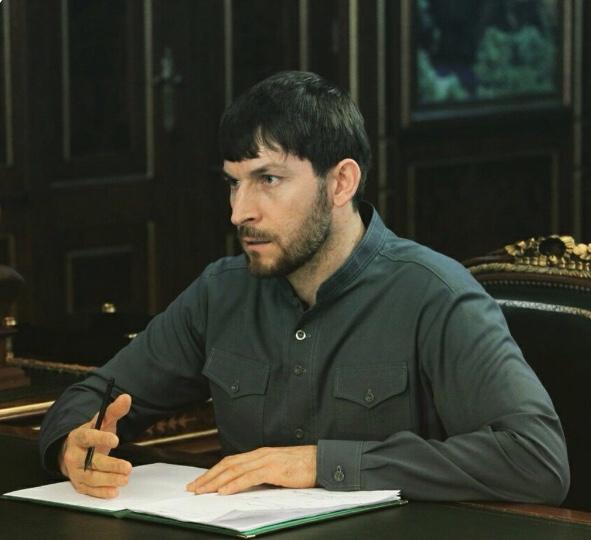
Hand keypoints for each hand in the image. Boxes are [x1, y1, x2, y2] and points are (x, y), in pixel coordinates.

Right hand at [59, 393, 132, 498]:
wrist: (74, 450)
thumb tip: (127, 397)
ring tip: (125, 479)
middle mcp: (73, 455)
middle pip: (90, 462)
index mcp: (78, 436)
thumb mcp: (103, 421)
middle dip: (110, 465)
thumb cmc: (92, 434)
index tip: (116, 440)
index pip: (88, 437)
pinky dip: (101, 492)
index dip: (101, 438)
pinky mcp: (78, 484)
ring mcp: (74, 471)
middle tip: (128, 467)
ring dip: (108, 480)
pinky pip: (88, 490)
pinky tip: (114, 491)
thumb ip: (114, 410)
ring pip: (90, 478)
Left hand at [186, 445, 316, 494]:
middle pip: (228, 464)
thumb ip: (264, 474)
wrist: (323, 461)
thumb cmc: (304, 466)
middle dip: (208, 476)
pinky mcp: (274, 468)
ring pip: (234, 470)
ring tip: (202, 490)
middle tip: (193, 487)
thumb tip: (248, 486)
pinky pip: (249, 477)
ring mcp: (266, 460)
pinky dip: (234, 484)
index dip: (214, 471)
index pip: (231, 462)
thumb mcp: (279, 469)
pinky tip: (224, 491)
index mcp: (261, 454)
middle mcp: (260, 454)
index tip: (201, 481)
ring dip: (215, 481)